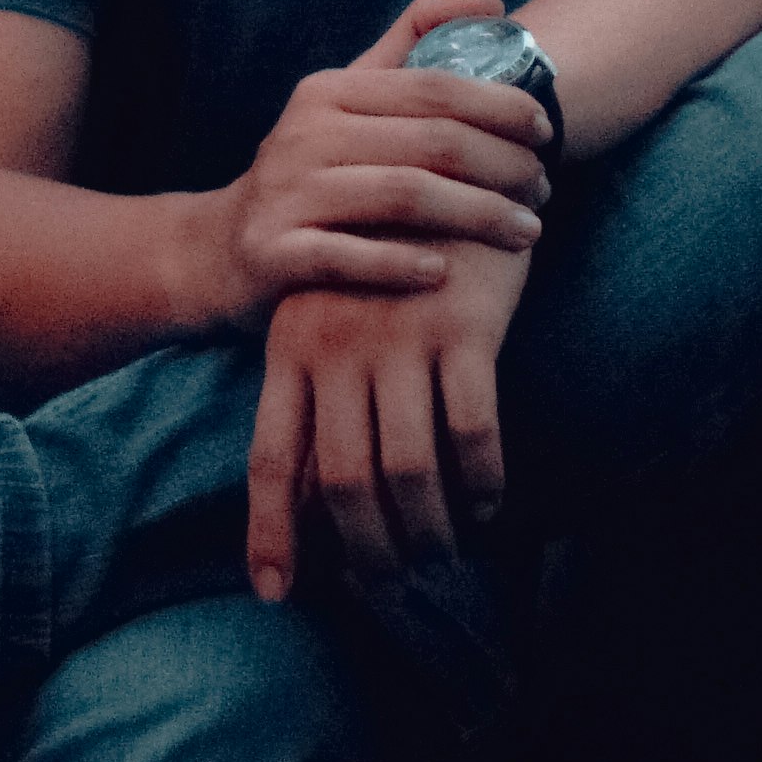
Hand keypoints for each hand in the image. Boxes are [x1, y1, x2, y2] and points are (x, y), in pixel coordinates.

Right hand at [204, 0, 550, 328]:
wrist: (219, 249)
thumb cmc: (312, 168)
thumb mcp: (349, 97)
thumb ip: (413, 42)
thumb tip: (492, 3)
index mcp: (332, 91)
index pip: (436, 87)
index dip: (503, 107)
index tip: (548, 132)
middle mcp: (305, 134)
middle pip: (432, 143)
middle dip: (505, 167)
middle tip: (545, 191)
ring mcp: (286, 193)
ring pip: (404, 197)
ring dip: (478, 216)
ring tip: (527, 233)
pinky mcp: (273, 254)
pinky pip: (348, 257)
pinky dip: (401, 264)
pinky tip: (446, 274)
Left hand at [246, 215, 533, 600]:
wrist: (460, 168)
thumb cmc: (393, 259)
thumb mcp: (334, 315)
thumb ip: (320, 399)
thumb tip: (308, 503)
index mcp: (292, 346)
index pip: (274, 457)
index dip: (273, 531)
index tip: (277, 593)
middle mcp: (337, 345)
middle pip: (343, 480)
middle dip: (367, 548)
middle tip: (390, 581)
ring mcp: (401, 337)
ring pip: (408, 469)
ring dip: (429, 527)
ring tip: (443, 550)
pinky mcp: (465, 329)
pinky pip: (472, 433)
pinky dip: (481, 483)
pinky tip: (488, 502)